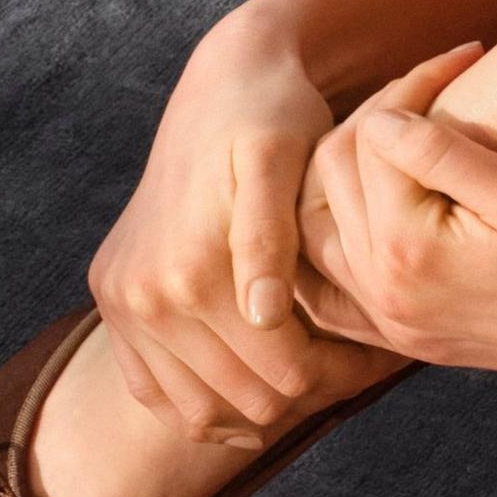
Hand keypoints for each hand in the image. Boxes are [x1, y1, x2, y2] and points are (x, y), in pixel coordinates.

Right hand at [86, 0, 369, 454]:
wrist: (223, 83)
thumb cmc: (274, 120)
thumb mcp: (282, 162)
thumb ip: (269, 239)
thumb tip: (262, 315)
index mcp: (189, 271)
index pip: (287, 375)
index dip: (345, 376)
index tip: (383, 353)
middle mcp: (144, 296)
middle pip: (251, 400)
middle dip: (312, 390)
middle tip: (356, 362)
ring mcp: (122, 304)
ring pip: (202, 412)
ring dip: (261, 405)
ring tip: (313, 366)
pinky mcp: (113, 303)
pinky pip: (155, 393)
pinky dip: (206, 404)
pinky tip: (256, 385)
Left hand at [302, 56, 496, 400]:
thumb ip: (441, 154)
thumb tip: (380, 121)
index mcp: (407, 249)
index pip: (373, 140)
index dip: (414, 86)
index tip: (466, 58)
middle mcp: (382, 291)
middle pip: (334, 178)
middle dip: (378, 118)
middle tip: (434, 86)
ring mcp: (390, 320)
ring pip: (316, 229)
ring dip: (343, 174)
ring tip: (398, 136)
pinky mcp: (404, 336)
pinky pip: (329, 293)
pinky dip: (329, 245)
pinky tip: (358, 214)